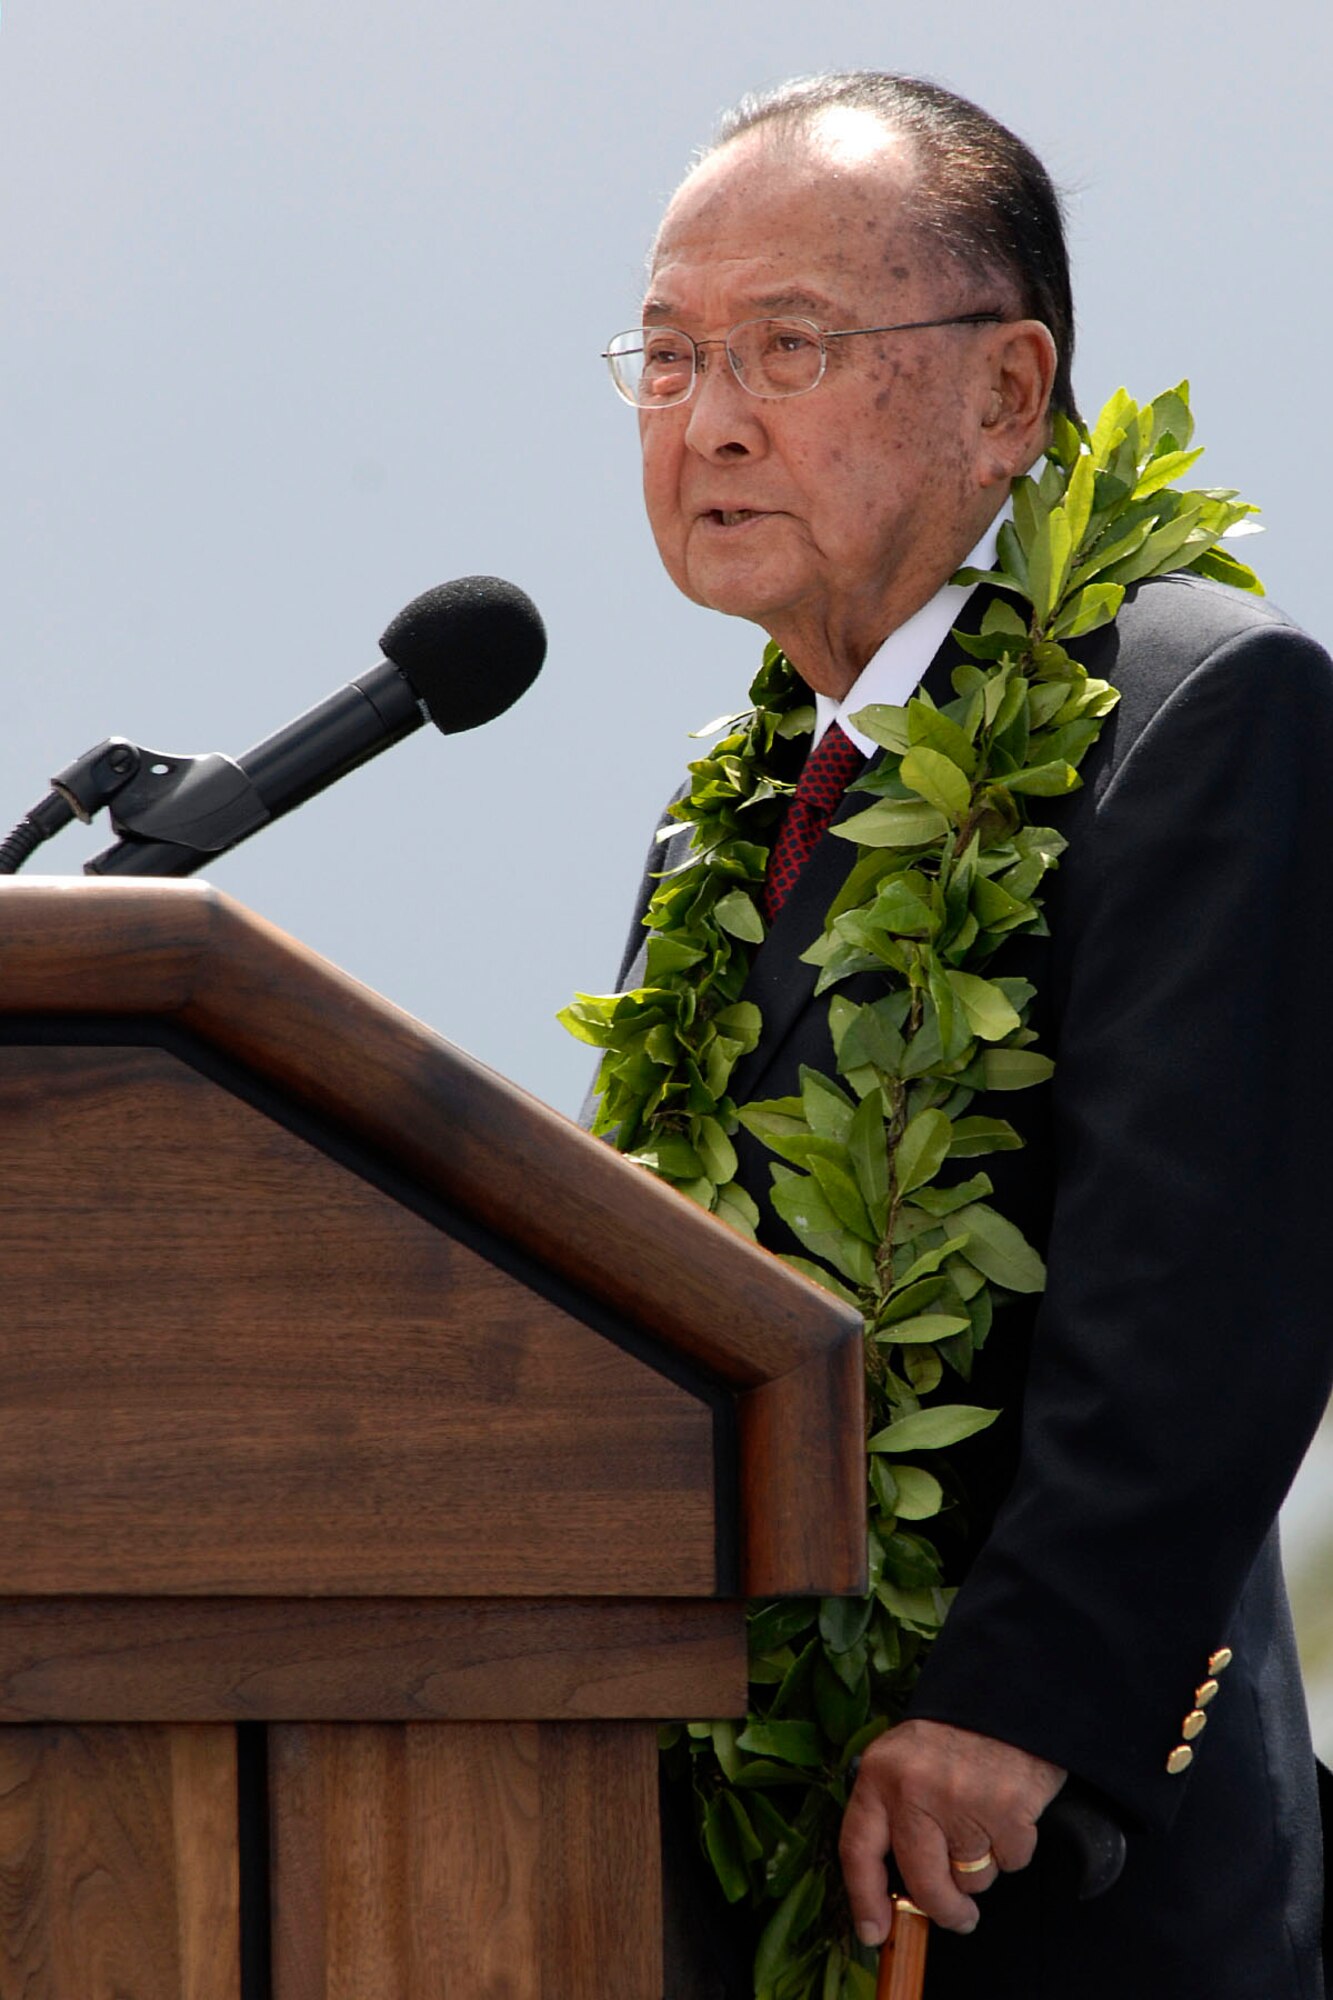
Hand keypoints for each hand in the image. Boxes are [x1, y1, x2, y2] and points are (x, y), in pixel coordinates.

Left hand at [839, 1718, 1065, 1943]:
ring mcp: (960, 1800)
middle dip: (943, 1910)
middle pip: (922, 1882)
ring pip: (971, 1879)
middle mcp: (913, 1789)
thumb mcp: (905, 1762)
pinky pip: (1010, 1862)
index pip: (857, 1848)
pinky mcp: (1006, 1810)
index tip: (873, 1933)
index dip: (864, 1898)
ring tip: (985, 1819)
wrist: (1008, 1697)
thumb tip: (894, 1894)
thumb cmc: (954, 1738)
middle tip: (959, 1918)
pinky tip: (1010, 1811)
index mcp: (879, 1775)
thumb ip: (894, 1815)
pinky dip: (1014, 1848)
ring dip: (982, 1866)